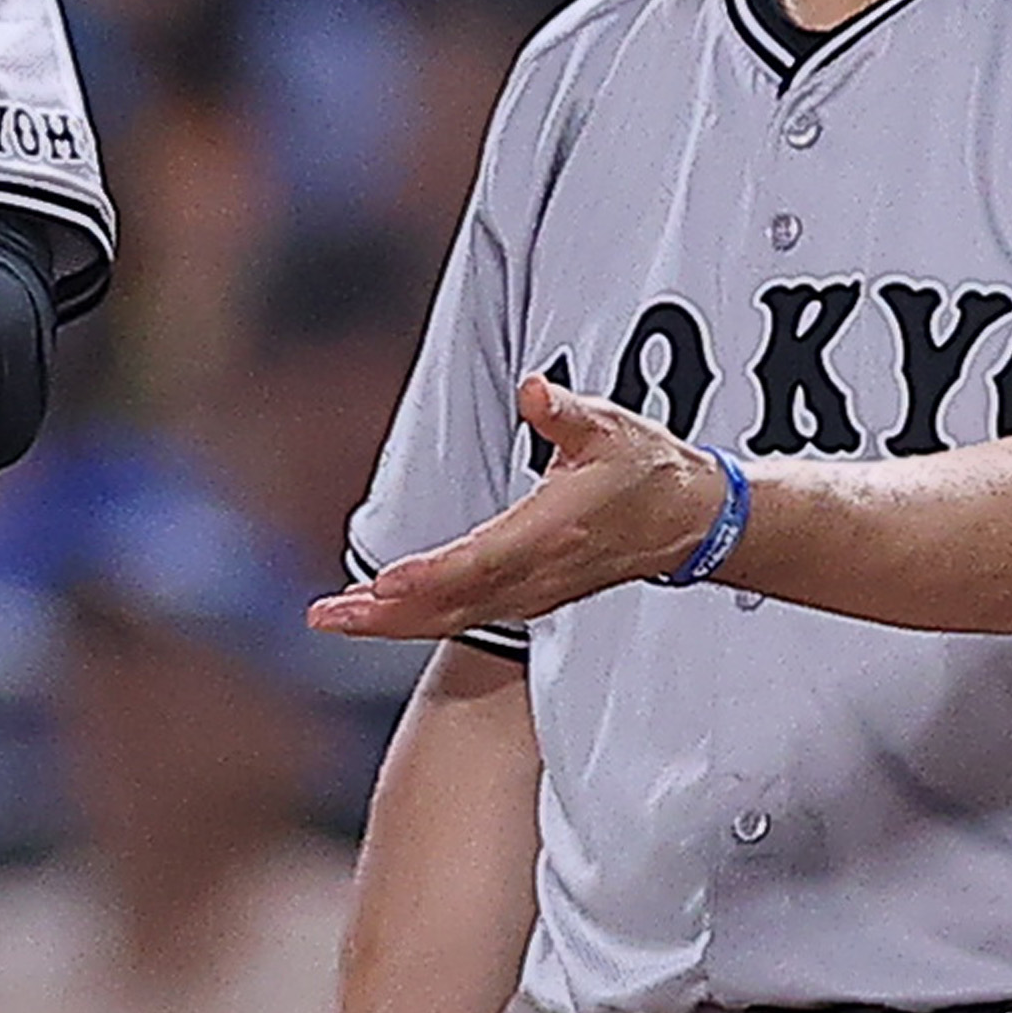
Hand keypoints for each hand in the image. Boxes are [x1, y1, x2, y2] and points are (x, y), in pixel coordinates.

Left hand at [316, 374, 729, 641]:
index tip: (380, 582)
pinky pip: (464, 617)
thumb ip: (565, 411)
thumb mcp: (611, 427)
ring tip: (333, 617)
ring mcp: (533, 593)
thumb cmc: (645, 469)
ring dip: (390, 622)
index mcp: (553, 530)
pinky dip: (417, 619)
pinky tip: (379, 613)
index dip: (429, 574)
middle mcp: (538, 573)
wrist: (687, 520)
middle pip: (452, 604)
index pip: (480, 560)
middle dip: (385, 614)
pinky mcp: (528, 599)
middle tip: (324, 616)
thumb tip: (534, 389)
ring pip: (451, 617)